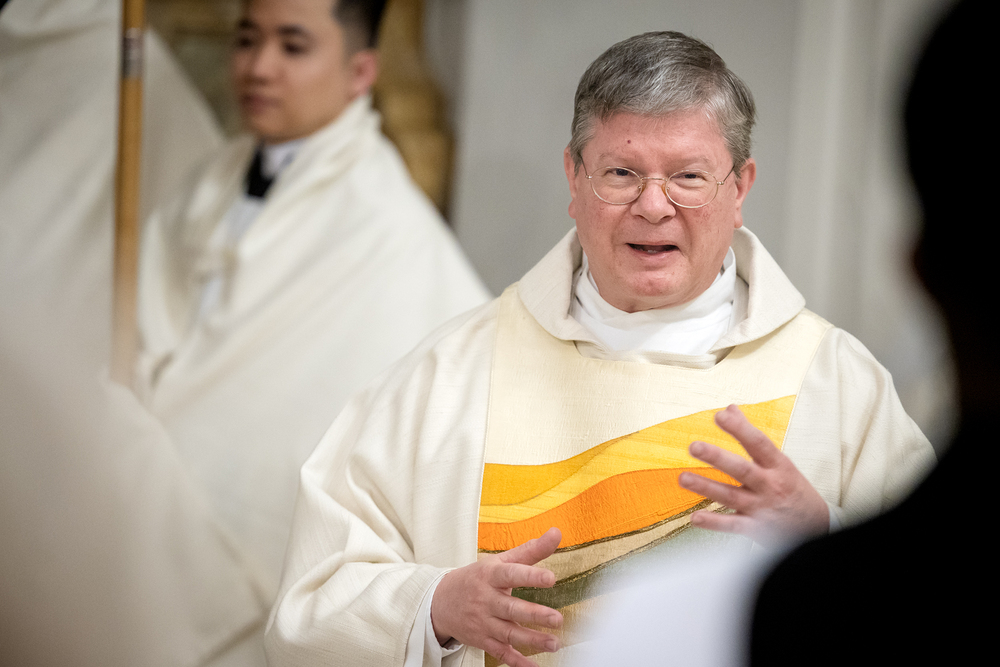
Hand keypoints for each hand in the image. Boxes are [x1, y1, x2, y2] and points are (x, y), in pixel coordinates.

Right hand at [431, 527, 562, 666]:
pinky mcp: (483, 640)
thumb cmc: (478, 578)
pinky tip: (533, 666)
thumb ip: (531, 550)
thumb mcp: (500, 560)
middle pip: (511, 608)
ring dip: (532, 639)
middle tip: (556, 618)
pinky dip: (517, 662)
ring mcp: (484, 623)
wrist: (440, 602)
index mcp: (491, 576)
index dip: (530, 576)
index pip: (511, 574)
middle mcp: (486, 600)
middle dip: (534, 614)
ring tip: (554, 642)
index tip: (551, 578)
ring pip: (509, 633)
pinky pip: (501, 653)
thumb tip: (557, 533)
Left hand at [678, 405, 828, 544]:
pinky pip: (733, 525)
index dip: (740, 429)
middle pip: (742, 469)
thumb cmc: (792, 488)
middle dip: (718, 457)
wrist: (816, 528)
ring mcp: (763, 507)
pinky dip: (714, 522)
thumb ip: (751, 436)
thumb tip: (730, 408)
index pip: (759, 443)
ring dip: (706, 487)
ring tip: (683, 478)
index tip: (720, 416)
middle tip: (694, 446)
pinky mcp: (757, 529)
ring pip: (732, 496)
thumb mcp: (779, 461)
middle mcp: (770, 485)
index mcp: (778, 465)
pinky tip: (695, 517)